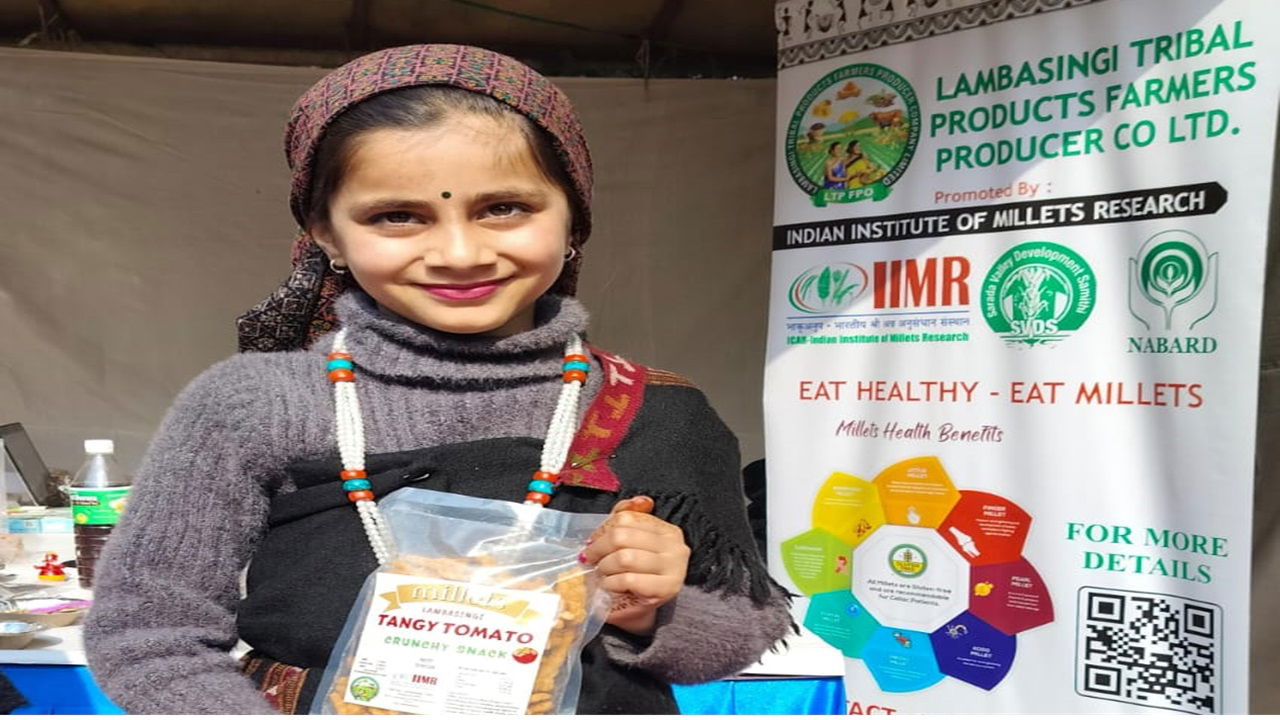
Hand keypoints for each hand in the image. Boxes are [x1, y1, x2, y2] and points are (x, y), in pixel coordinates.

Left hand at [581, 496, 689, 635]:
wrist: (644, 608)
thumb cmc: (637, 573)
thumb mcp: (633, 541)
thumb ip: (629, 516)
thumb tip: (638, 500)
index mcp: (667, 530)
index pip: (626, 518)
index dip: (603, 530)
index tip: (592, 543)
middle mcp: (675, 546)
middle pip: (623, 536)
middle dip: (600, 549)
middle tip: (590, 559)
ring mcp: (673, 568)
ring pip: (625, 558)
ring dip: (605, 567)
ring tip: (602, 573)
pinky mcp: (666, 590)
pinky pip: (629, 579)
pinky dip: (612, 583)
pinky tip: (609, 586)